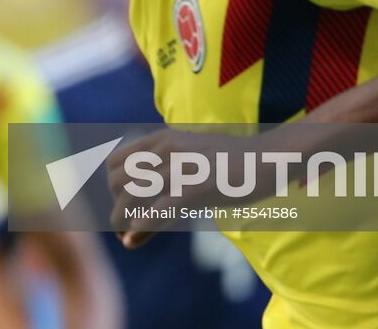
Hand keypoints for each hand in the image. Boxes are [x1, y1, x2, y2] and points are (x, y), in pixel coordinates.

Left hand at [106, 128, 279, 248]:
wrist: (266, 159)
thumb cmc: (229, 164)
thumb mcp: (192, 159)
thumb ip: (166, 176)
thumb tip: (144, 197)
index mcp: (161, 139)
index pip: (115, 161)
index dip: (111, 187)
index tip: (118, 206)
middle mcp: (165, 149)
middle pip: (117, 180)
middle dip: (114, 205)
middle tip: (121, 226)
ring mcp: (179, 168)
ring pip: (132, 195)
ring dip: (121, 219)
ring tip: (124, 236)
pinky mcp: (194, 189)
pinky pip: (157, 210)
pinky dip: (141, 227)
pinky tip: (135, 237)